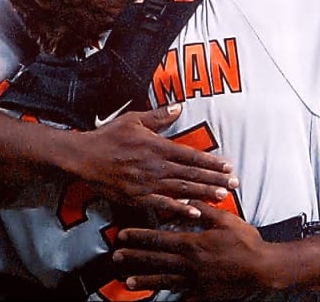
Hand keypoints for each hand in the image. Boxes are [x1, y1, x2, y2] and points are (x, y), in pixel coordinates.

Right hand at [74, 105, 238, 217]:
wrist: (84, 157)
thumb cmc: (108, 136)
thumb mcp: (133, 119)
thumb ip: (158, 116)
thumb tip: (178, 107)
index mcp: (157, 146)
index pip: (190, 155)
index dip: (211, 162)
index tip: (228, 166)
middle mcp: (155, 166)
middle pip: (191, 173)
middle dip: (215, 179)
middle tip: (235, 184)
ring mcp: (146, 183)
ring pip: (181, 189)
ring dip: (203, 193)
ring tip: (222, 196)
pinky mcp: (136, 197)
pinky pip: (162, 204)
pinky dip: (179, 207)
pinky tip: (194, 212)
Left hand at [112, 200, 277, 299]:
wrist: (263, 269)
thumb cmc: (245, 242)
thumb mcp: (226, 220)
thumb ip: (204, 210)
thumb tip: (187, 199)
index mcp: (192, 244)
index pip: (159, 239)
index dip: (139, 237)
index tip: (123, 235)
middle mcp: (189, 264)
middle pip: (156, 260)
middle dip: (135, 258)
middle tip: (116, 257)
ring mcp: (195, 282)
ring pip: (165, 280)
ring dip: (145, 280)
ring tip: (128, 282)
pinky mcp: (203, 294)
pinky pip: (184, 297)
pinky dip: (172, 298)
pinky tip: (161, 300)